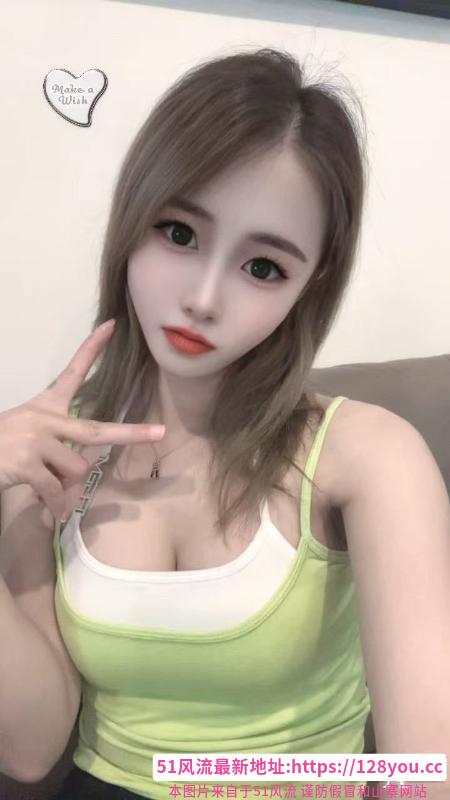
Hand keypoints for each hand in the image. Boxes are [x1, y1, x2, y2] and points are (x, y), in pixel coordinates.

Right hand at [0, 319, 164, 519]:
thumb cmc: (1, 447)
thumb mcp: (29, 433)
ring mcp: (36, 440)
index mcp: (46, 406)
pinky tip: (50, 510)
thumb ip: (57, 445)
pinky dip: (55, 505)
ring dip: (64, 484)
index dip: (92, 348)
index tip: (111, 326)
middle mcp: (44, 418)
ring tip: (41, 480)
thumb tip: (77, 473)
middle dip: (132, 434)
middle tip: (160, 433)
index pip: (72, 372)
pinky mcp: (27, 463)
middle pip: (97, 430)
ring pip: (76, 469)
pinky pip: (55, 490)